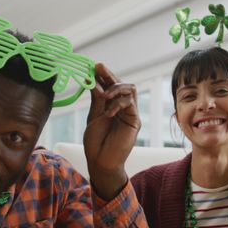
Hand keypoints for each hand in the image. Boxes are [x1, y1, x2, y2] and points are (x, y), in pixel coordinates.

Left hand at [83, 63, 140, 199]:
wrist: (100, 162)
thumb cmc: (96, 142)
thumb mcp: (93, 116)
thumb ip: (96, 99)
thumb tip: (94, 79)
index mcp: (111, 105)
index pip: (111, 85)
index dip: (104, 75)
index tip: (94, 66)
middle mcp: (122, 107)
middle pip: (123, 83)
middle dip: (110, 75)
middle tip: (99, 68)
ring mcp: (129, 113)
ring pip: (130, 89)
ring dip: (115, 87)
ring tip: (103, 95)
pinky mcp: (134, 121)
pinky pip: (130, 103)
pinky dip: (118, 104)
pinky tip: (108, 112)